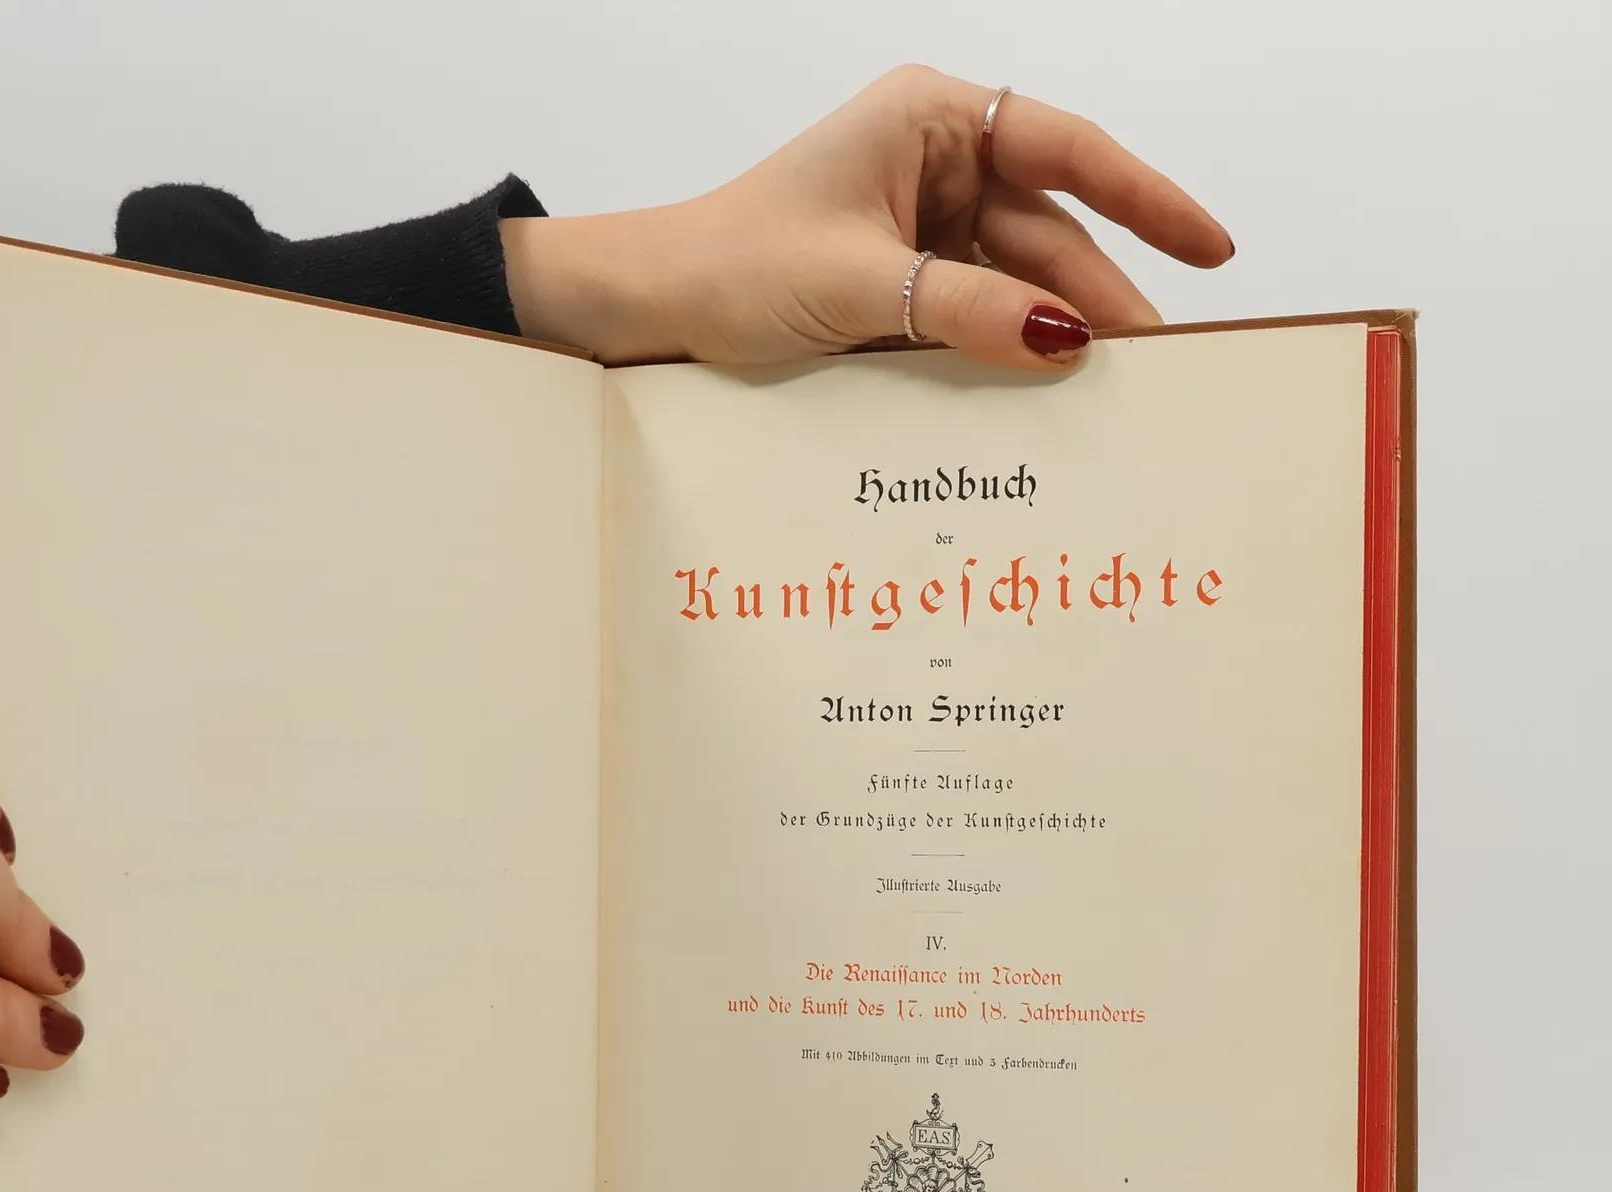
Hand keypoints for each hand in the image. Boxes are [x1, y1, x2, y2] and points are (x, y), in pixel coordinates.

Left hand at [502, 65, 1231, 368]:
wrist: (649, 309)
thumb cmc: (732, 263)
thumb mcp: (859, 286)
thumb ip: (966, 309)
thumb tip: (1063, 340)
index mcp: (928, 121)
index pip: (1065, 151)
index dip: (1146, 200)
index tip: (1211, 248)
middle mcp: (934, 162)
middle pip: (1047, 233)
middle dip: (1099, 299)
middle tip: (1158, 370)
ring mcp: (920, 225)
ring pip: (1016, 283)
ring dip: (1054, 339)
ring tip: (1112, 401)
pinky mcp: (903, 284)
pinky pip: (976, 316)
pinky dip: (1003, 355)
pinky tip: (1042, 399)